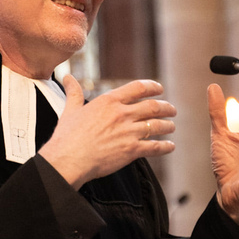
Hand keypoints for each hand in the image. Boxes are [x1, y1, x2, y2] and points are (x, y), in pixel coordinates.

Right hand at [39, 74, 176, 189]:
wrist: (68, 159)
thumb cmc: (67, 136)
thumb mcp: (70, 110)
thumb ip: (74, 92)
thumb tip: (67, 78)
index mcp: (109, 102)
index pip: (138, 88)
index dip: (153, 87)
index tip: (159, 89)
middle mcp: (122, 114)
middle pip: (153, 106)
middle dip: (166, 107)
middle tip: (171, 110)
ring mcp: (128, 132)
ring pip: (158, 125)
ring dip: (168, 126)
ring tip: (171, 127)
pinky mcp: (132, 150)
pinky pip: (155, 147)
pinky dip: (165, 147)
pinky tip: (169, 147)